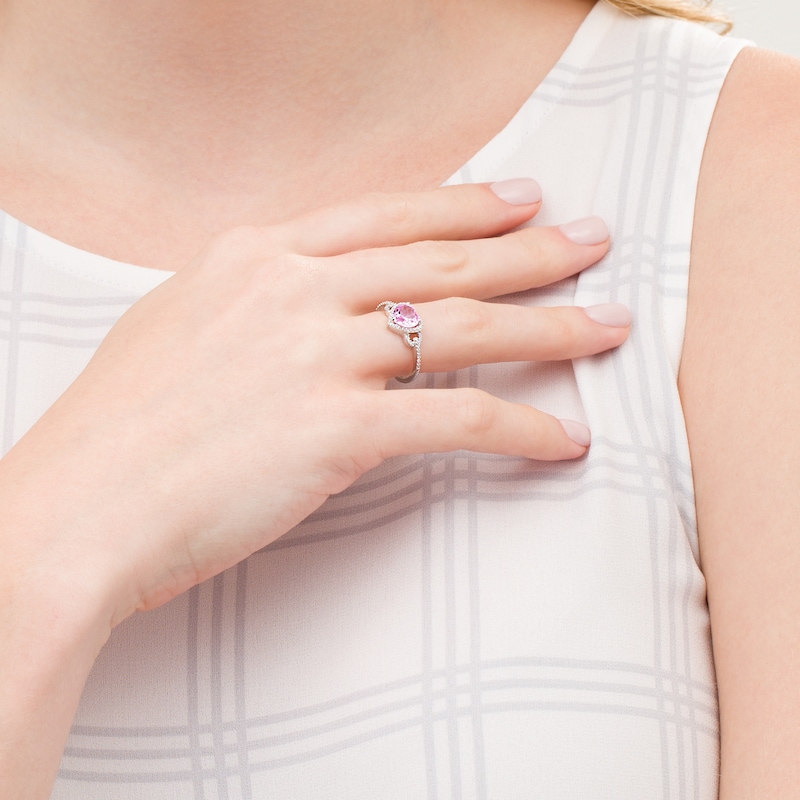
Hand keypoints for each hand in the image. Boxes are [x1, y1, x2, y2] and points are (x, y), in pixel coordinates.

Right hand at [4, 180, 626, 622]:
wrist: (76, 509)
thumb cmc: (117, 432)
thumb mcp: (181, 328)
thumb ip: (252, 303)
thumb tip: (307, 302)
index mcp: (254, 258)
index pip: (384, 215)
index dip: (462, 205)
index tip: (518, 200)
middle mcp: (293, 290)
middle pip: (441, 260)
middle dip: (529, 249)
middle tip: (590, 240)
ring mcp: (317, 355)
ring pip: (464, 328)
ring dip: (548, 325)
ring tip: (606, 322)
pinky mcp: (336, 430)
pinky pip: (456, 420)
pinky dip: (519, 429)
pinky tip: (564, 440)